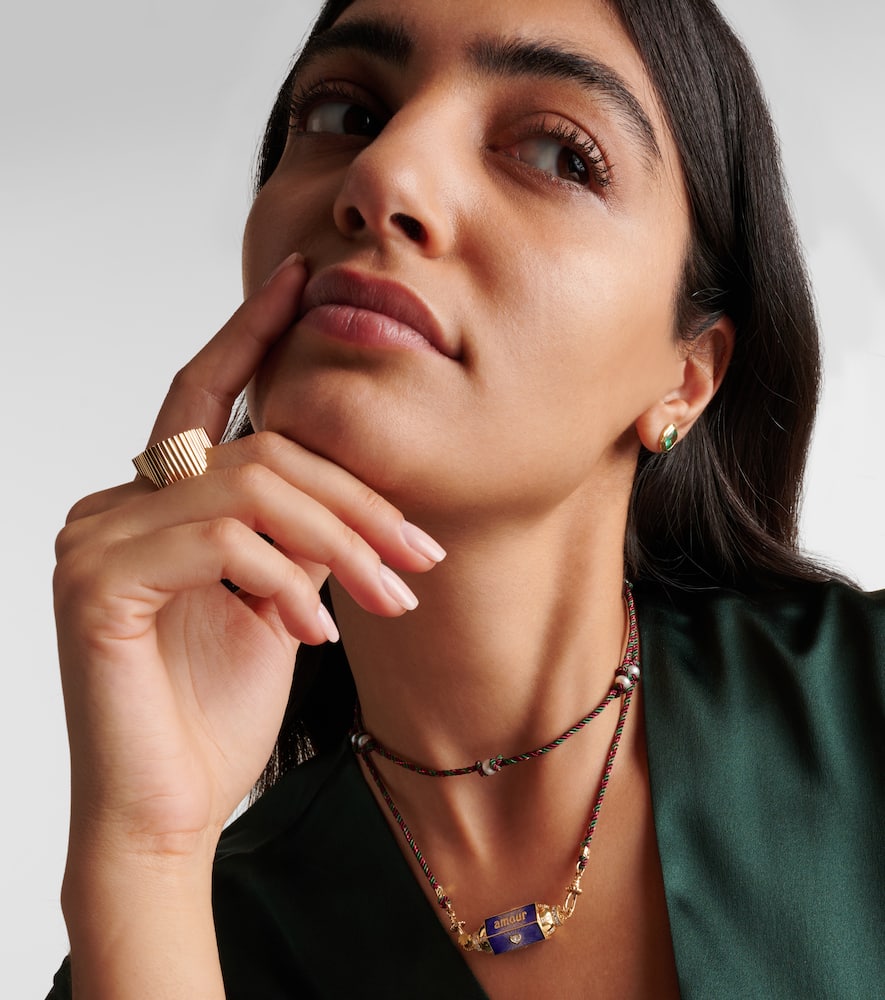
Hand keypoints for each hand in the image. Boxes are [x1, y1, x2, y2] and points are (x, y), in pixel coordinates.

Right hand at [54, 253, 444, 860]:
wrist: (168, 810)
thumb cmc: (217, 710)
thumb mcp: (277, 600)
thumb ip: (294, 534)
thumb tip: (349, 491)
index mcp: (153, 501)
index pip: (204, 393)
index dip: (252, 331)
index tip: (303, 282)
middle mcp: (112, 504)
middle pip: (259, 452)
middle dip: (357, 500)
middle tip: (419, 555)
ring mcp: (94, 538)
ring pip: (252, 490)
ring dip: (341, 542)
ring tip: (389, 598)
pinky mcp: (97, 582)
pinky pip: (223, 543)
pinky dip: (286, 582)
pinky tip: (313, 634)